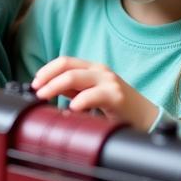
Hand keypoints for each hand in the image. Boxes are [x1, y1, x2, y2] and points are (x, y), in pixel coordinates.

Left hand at [30, 56, 157, 130]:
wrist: (146, 118)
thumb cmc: (118, 106)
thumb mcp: (91, 93)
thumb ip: (72, 89)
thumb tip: (48, 87)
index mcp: (92, 69)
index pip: (64, 61)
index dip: (46, 70)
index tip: (35, 82)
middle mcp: (100, 71)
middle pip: (66, 67)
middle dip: (47, 78)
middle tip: (36, 91)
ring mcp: (108, 82)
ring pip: (75, 77)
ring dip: (55, 86)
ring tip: (45, 96)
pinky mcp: (116, 96)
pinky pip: (93, 95)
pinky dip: (79, 101)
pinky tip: (71, 108)